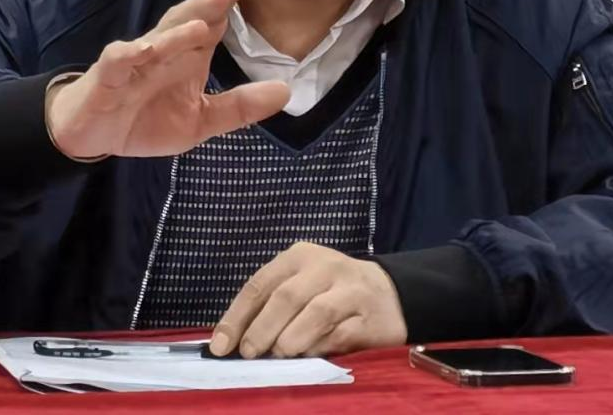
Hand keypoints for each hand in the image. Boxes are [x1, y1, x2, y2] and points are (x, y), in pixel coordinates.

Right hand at [45, 0, 289, 159]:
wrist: (94, 134)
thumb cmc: (146, 119)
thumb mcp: (200, 120)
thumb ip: (239, 107)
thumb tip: (286, 91)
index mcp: (186, 59)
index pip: (210, 26)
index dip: (226, 5)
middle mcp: (163, 53)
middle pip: (185, 23)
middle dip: (206, 5)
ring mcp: (135, 63)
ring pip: (157, 40)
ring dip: (177, 32)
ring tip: (202, 24)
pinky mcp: (108, 78)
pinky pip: (119, 62)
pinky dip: (130, 54)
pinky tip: (145, 49)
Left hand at [209, 242, 407, 358]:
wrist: (391, 293)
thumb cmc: (332, 290)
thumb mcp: (300, 283)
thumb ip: (270, 305)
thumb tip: (233, 340)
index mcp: (299, 256)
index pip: (260, 284)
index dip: (237, 316)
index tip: (221, 345)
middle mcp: (324, 267)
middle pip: (286, 297)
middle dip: (261, 329)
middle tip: (249, 354)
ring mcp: (349, 291)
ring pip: (314, 314)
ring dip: (290, 340)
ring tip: (278, 355)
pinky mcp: (368, 317)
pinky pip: (338, 335)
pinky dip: (318, 348)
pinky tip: (307, 356)